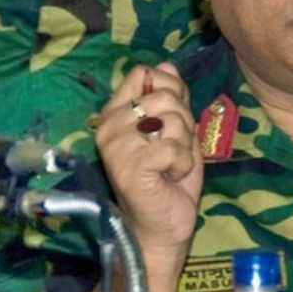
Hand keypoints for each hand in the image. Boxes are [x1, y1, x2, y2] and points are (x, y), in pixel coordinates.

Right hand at [94, 62, 201, 256]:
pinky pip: (173, 146)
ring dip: (184, 145)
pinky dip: (183, 163)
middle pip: (164, 95)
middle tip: (172, 151)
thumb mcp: (176, 130)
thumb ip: (171, 98)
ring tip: (169, 166)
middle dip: (183, 124)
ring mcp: (115, 146)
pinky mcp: (129, 166)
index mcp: (114, 112)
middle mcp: (108, 125)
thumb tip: (165, 64)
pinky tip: (170, 177)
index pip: (143, 73)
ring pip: (172, 119)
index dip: (170, 90)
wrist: (162, 227)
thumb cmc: (168, 179)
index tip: (169, 121)